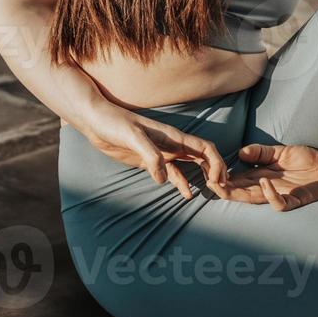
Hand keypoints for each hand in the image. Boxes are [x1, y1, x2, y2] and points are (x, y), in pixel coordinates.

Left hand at [79, 103, 227, 199]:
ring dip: (201, 177)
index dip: (215, 163)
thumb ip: (149, 154)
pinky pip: (171, 174)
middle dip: (215, 171)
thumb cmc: (115, 123)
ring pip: (189, 166)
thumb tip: (162, 178)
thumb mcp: (132, 136)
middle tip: (221, 190)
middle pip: (202, 157)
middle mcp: (171, 144)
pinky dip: (181, 183)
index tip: (217, 180)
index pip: (204, 148)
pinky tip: (186, 194)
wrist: (96, 122)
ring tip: (210, 193)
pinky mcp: (149, 161)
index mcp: (172, 136)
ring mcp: (161, 153)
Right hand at [216, 143, 317, 210]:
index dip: (222, 177)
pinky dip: (271, 196)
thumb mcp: (281, 151)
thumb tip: (240, 152)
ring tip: (224, 186)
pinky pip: (280, 203)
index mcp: (261, 177)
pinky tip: (265, 183)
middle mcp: (268, 188)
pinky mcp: (296, 199)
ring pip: (254, 200)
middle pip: (239, 193)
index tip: (207, 169)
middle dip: (222, 189)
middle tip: (208, 182)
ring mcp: (281, 195)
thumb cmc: (310, 159)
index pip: (236, 180)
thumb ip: (261, 152)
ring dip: (238, 195)